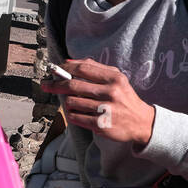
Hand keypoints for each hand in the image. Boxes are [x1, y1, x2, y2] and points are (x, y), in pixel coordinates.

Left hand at [40, 58, 155, 146]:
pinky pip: (76, 117)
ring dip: (67, 102)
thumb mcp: (117, 79)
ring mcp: (106, 110)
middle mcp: (110, 93)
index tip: (54, 70)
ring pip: (72, 102)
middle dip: (55, 85)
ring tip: (72, 103)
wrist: (142, 122)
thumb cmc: (125, 98)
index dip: (64, 69)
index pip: (82, 69)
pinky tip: (76, 113)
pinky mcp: (101, 125)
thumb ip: (95, 69)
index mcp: (114, 78)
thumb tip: (69, 62)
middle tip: (46, 85)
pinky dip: (72, 115)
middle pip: (73, 86)